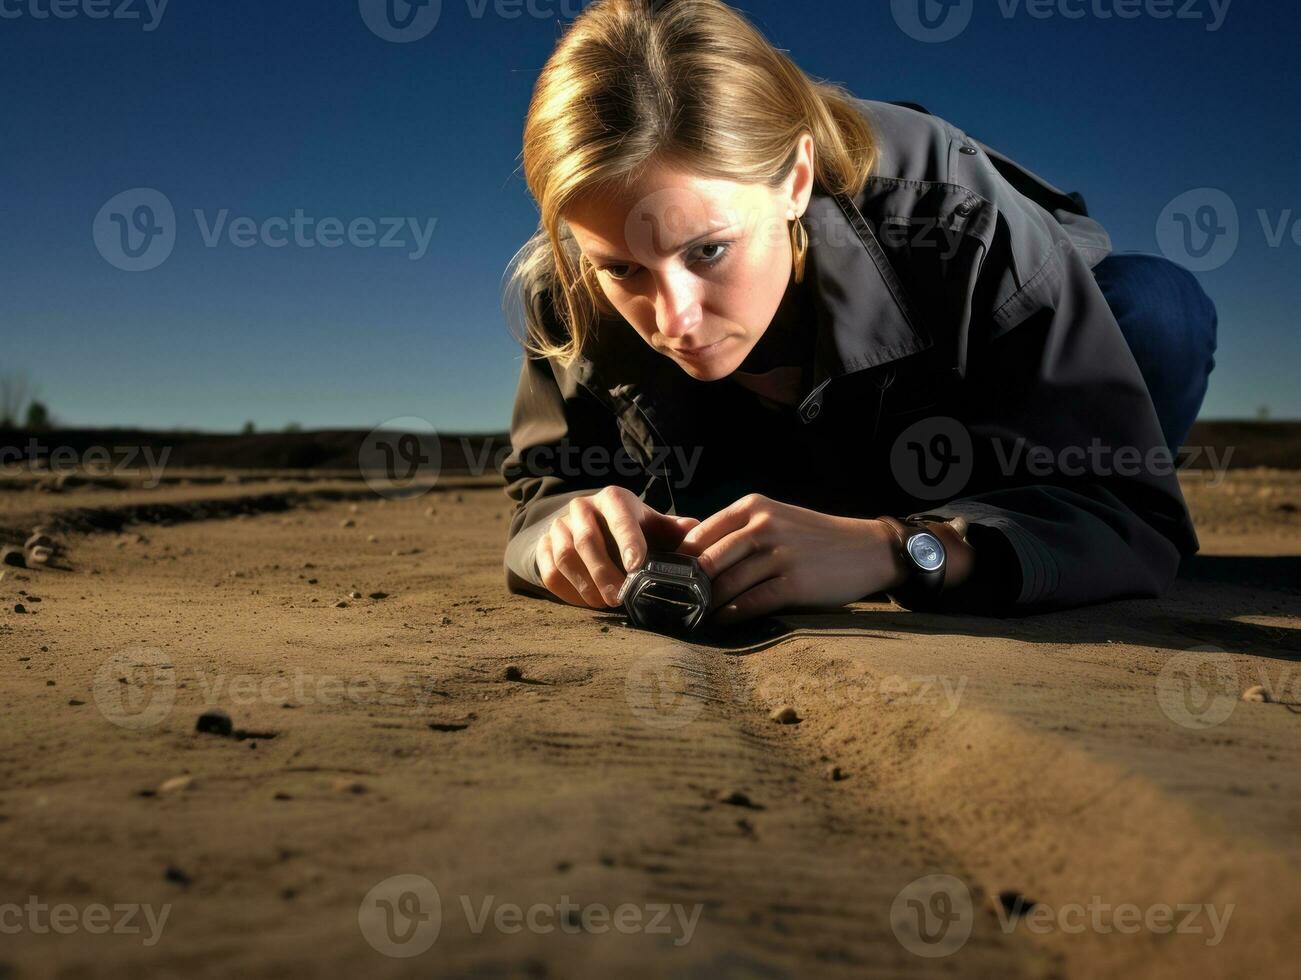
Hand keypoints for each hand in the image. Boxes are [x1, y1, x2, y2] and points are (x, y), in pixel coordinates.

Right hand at [536, 486, 700, 609]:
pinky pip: (549, 572)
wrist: (587, 527)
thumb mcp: (652, 525)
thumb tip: (700, 536)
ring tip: (605, 603)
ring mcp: (558, 526)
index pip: (618, 514)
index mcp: (613, 499)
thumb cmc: (631, 530)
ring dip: (585, 584)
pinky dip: (568, 591)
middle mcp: (581, 507)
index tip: (637, 566)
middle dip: (604, 572)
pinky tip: (588, 603)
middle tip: (621, 597)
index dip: (627, 539)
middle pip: (587, 539)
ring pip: (564, 556)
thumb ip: (675, 531)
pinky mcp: (543, 546)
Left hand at [677, 493, 905, 624]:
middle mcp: (764, 526)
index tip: (667, 578)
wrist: (867, 549)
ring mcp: (780, 555)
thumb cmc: (814, 538)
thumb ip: (740, 531)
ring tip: (694, 616)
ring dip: (706, 604)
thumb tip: (694, 558)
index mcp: (753, 507)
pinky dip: (731, 615)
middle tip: (674, 603)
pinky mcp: (794, 583)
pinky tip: (721, 621)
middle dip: (688, 585)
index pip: (699, 533)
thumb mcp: (776, 518)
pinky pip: (751, 602)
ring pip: (726, 583)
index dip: (680, 559)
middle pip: (708, 559)